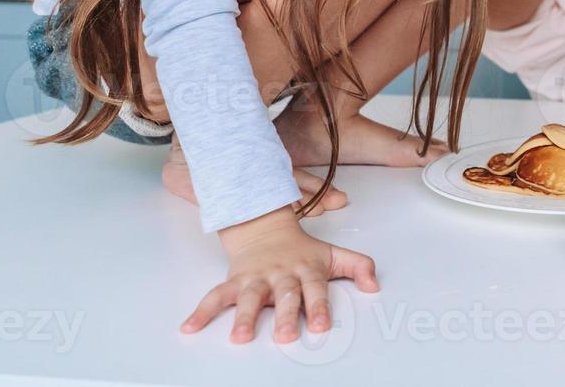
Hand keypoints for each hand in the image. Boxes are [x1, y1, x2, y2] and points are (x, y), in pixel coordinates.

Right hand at [183, 206, 378, 343]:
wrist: (265, 227)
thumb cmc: (302, 250)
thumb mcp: (333, 254)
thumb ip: (359, 266)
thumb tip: (375, 285)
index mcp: (305, 269)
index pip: (315, 288)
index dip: (319, 306)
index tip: (321, 326)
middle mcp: (280, 274)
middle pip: (283, 295)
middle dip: (284, 315)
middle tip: (285, 336)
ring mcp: (255, 278)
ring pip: (248, 297)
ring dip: (243, 317)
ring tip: (239, 337)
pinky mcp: (234, 281)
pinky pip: (215, 296)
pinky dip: (201, 311)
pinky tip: (189, 327)